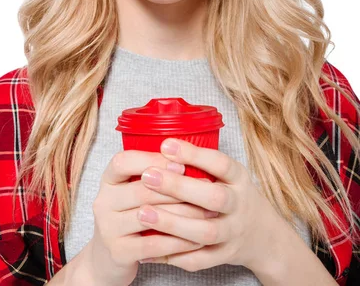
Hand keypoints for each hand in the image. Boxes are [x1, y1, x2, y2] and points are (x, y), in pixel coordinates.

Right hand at [89, 149, 213, 285]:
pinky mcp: (118, 252)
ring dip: (184, 214)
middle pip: (142, 190)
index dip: (152, 160)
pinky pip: (154, 245)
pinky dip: (178, 241)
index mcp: (108, 179)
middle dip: (179, 189)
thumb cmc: (131, 214)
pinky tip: (197, 240)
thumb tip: (192, 161)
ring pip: (150, 217)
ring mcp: (108, 228)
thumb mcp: (133, 189)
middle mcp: (103, 201)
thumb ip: (154, 175)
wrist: (109, 256)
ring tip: (208, 213)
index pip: (123, 161)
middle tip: (207, 188)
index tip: (181, 164)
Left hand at [137, 138, 280, 272]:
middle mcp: (239, 205)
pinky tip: (149, 247)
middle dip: (179, 187)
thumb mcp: (228, 173)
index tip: (166, 145)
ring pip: (205, 232)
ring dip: (172, 223)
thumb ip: (201, 163)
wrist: (263, 234)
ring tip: (143, 213)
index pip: (220, 164)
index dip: (194, 155)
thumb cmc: (233, 193)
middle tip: (148, 176)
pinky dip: (174, 255)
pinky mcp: (224, 256)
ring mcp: (233, 233)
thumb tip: (160, 147)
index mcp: (239, 179)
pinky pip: (198, 260)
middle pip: (214, 198)